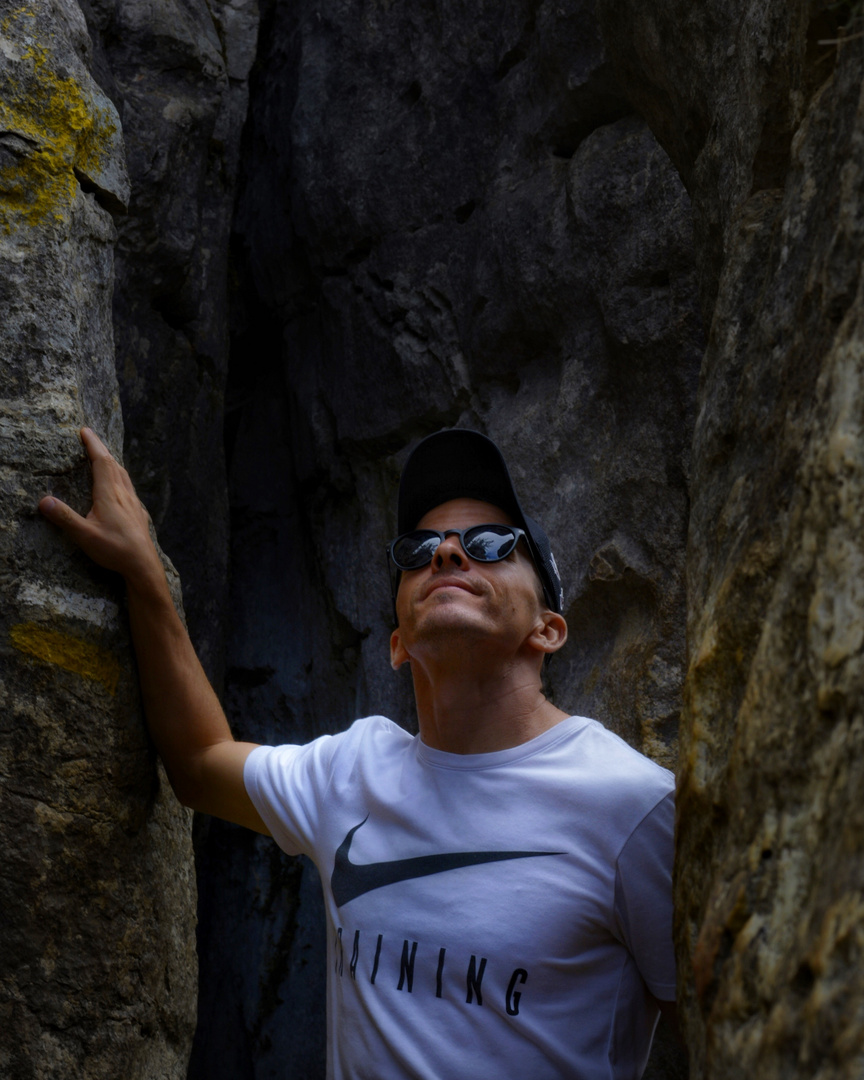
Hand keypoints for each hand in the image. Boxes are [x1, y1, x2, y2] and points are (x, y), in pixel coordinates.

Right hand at [39, 428, 162, 584]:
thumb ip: (64, 517)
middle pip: (114, 464)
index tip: (85, 431)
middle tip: (91, 438)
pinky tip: (120, 487)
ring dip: (113, 463)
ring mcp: (134, 503)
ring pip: (124, 475)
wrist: (143, 565)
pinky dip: (121, 478)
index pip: (101, 462)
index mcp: (110, 494)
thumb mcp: (84, 535)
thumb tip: (43, 501)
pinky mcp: (139, 513)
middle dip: (101, 449)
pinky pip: (129, 488)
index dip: (93, 444)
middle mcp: (124, 494)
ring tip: (105, 458)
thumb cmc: (115, 550)